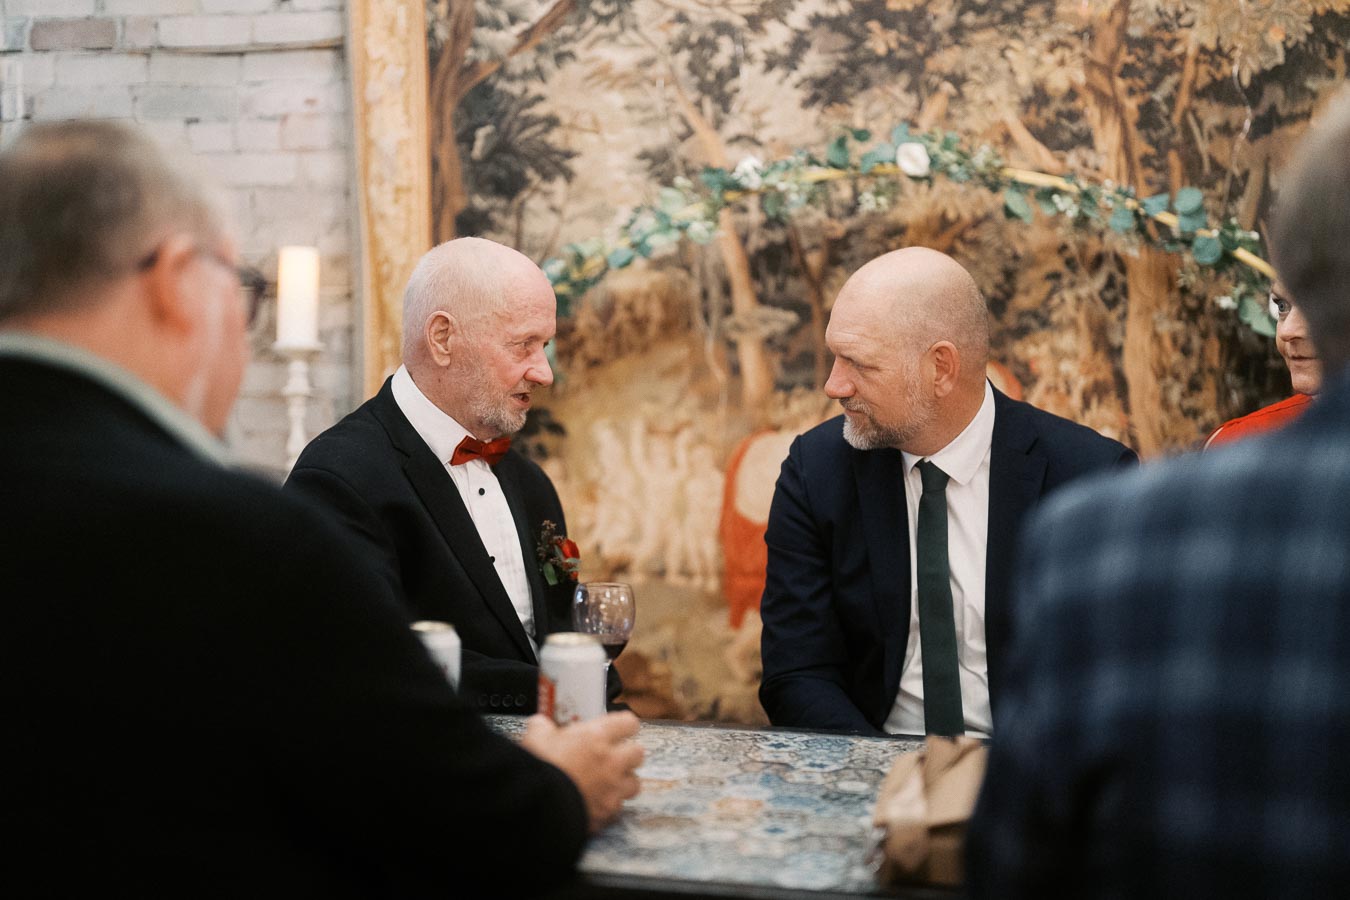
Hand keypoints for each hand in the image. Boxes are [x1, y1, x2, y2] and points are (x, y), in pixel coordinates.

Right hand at [521, 711, 643, 832]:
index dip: (624, 726)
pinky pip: (618, 808)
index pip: (629, 723)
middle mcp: (611, 761)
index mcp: (597, 737)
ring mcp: (612, 789)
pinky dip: (610, 806)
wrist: (536, 804)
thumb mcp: (536, 737)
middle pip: (638, 753)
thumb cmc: (539, 768)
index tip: (618, 729)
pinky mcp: (607, 812)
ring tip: (608, 782)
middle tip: (613, 757)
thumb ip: (543, 727)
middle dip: (628, 755)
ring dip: (624, 782)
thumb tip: (540, 724)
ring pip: (634, 783)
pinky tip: (597, 803)